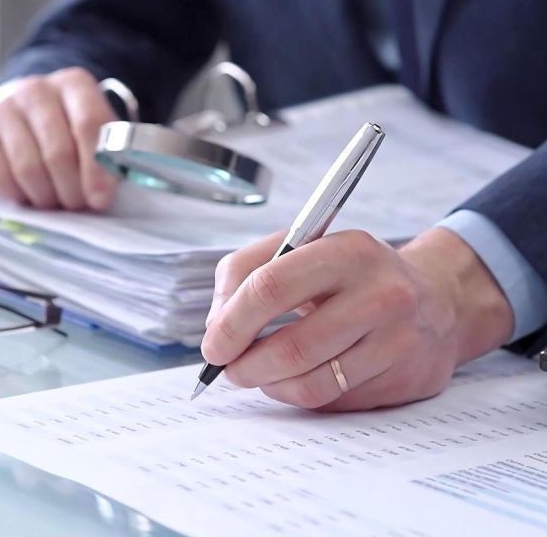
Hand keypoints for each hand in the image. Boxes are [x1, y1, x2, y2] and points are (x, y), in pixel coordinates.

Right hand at [0, 67, 117, 209]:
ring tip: (56, 201)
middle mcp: (36, 89)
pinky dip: (18, 194)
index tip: (100, 199)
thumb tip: (102, 193)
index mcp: (74, 83)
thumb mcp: (98, 131)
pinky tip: (29, 195)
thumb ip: (109, 155)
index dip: (96, 167)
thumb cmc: (71, 127)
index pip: (88, 124)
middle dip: (71, 189)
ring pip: (28, 167)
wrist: (27, 111)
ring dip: (46, 196)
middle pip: (58, 151)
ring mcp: (3, 107)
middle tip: (77, 205)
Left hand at [201, 227, 513, 410]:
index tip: (213, 343)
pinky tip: (291, 379)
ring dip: (269, 384)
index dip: (233, 321)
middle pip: (292, 345)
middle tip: (227, 367)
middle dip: (245, 363)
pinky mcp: (406, 379)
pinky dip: (298, 394)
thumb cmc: (351, 273)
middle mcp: (381, 294)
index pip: (271, 287)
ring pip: (311, 382)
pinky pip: (334, 400)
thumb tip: (217, 324)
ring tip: (256, 372)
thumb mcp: (301, 248)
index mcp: (347, 251)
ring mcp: (399, 341)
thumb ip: (247, 272)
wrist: (435, 299)